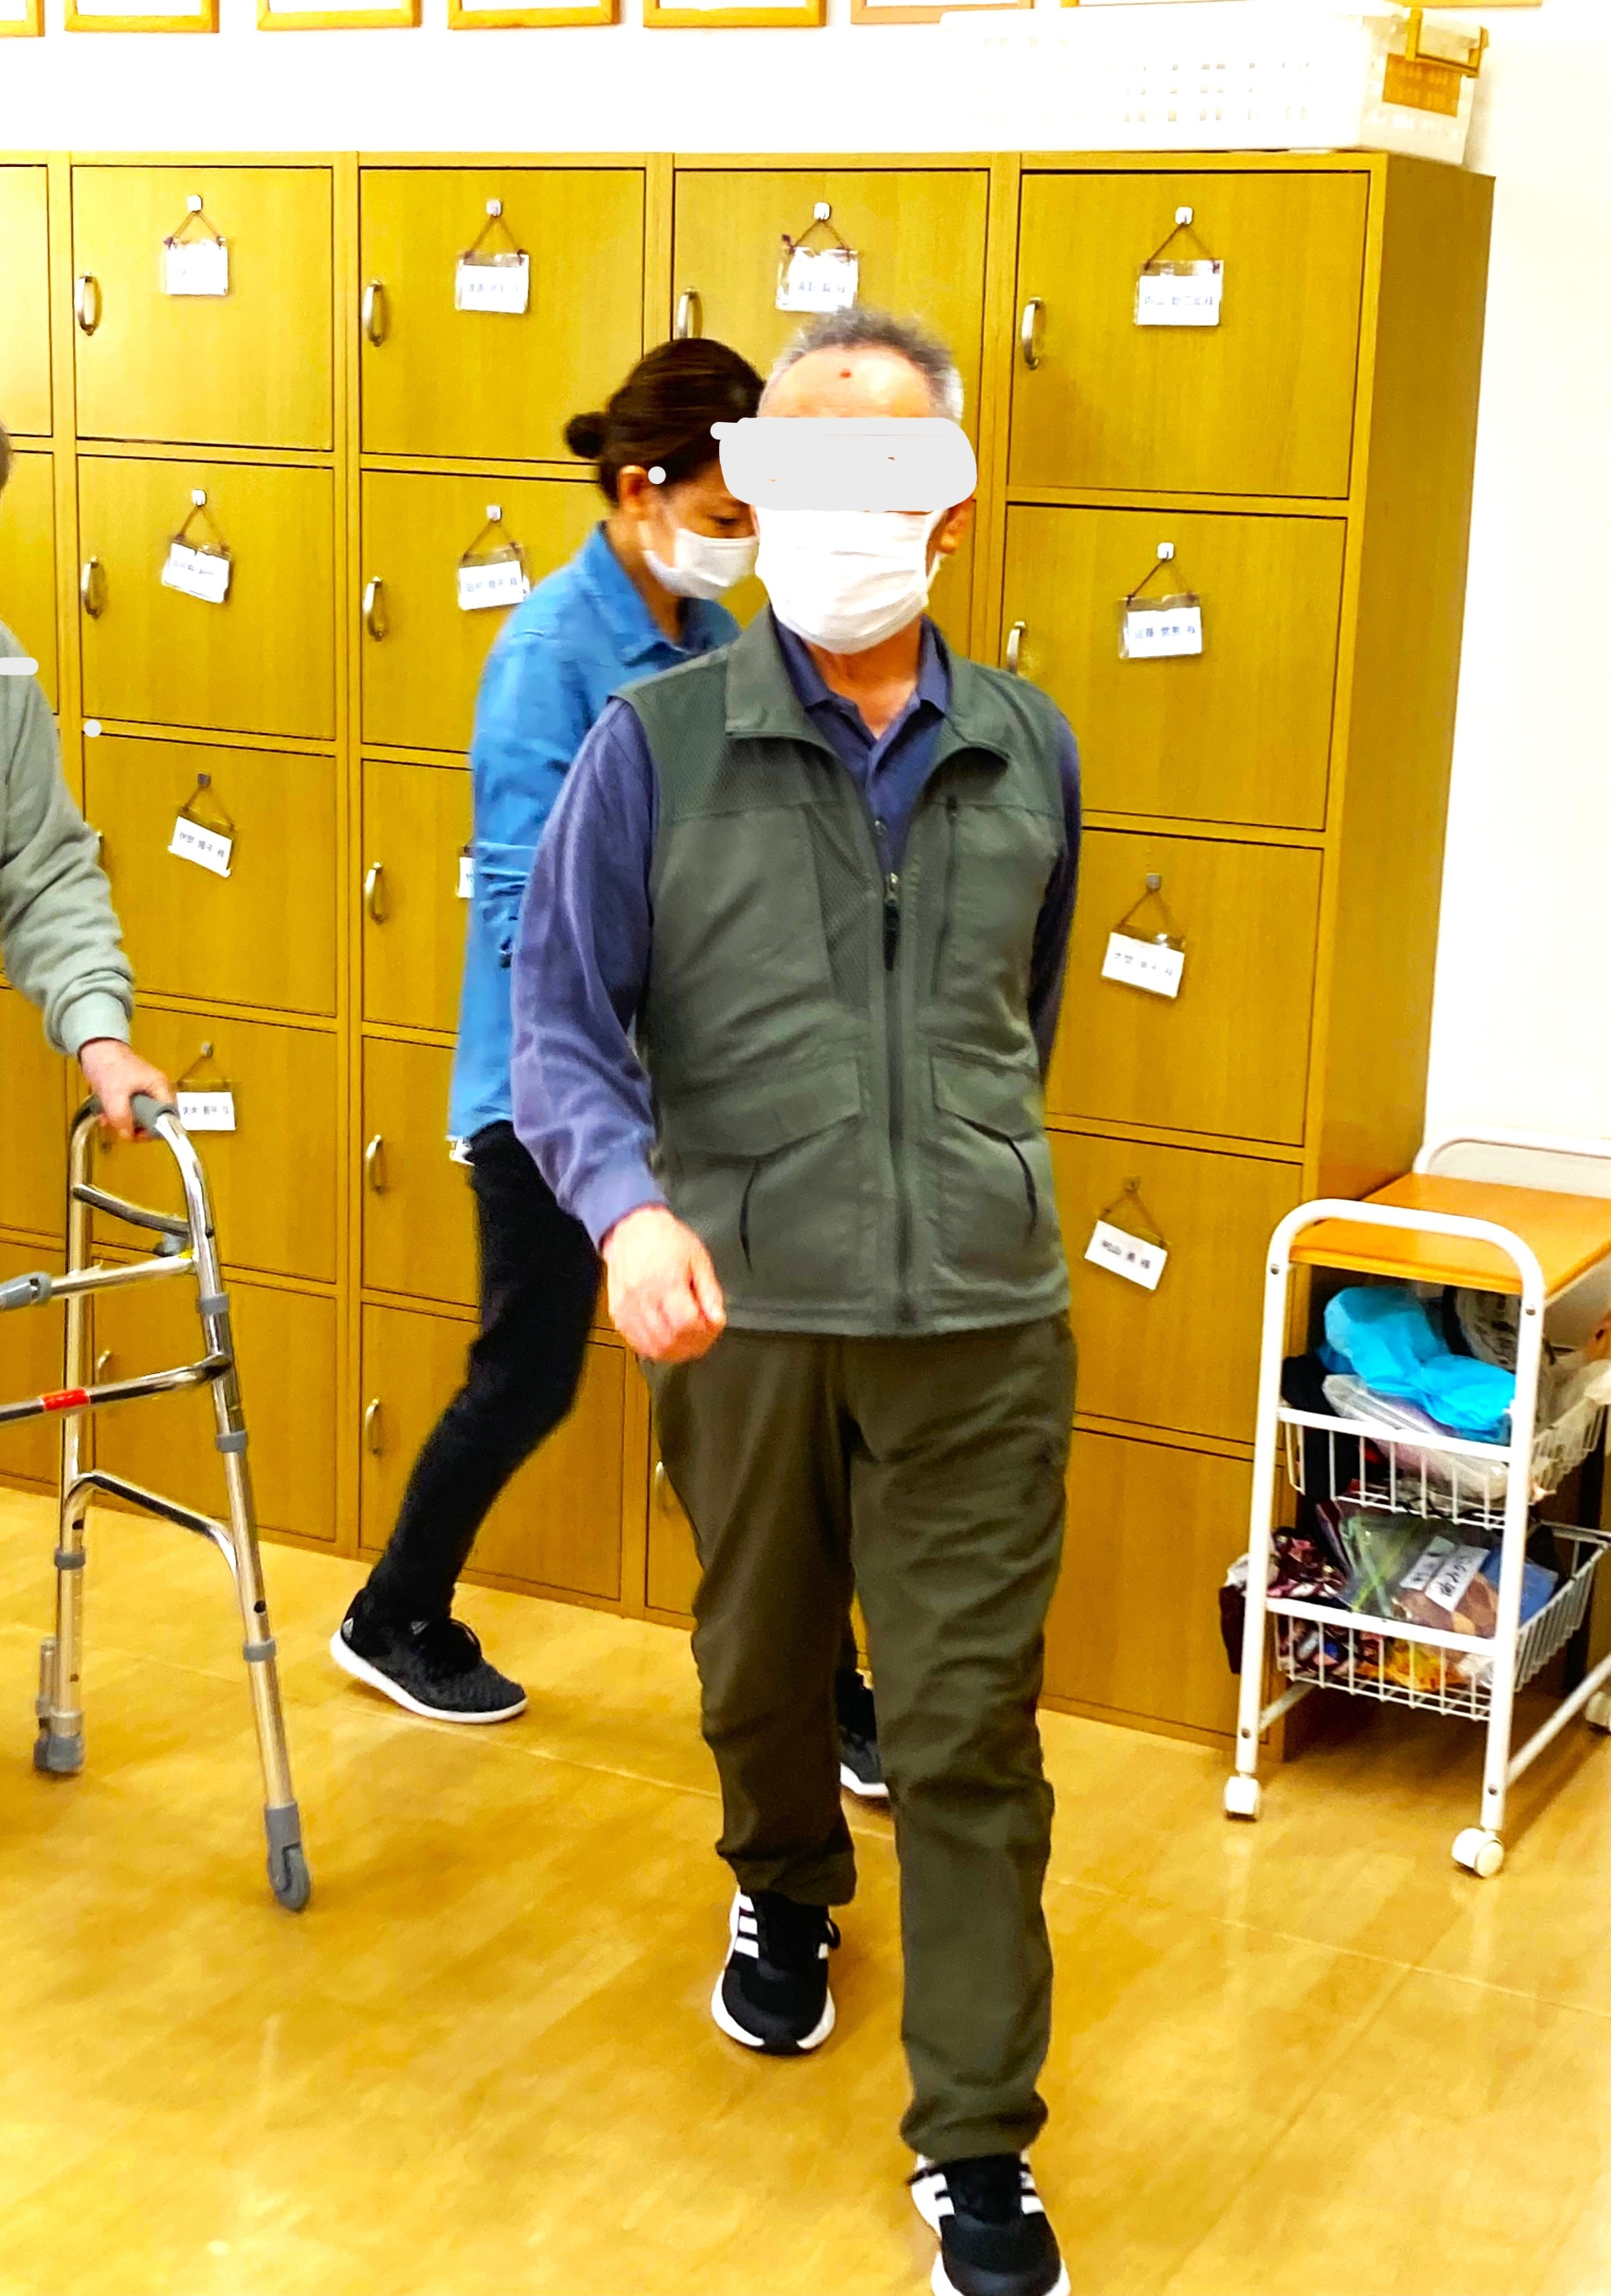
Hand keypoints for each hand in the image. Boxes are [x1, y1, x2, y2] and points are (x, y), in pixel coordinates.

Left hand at [78, 1039, 173, 1142]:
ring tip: (111, 1120)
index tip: (141, 1134)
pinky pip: (130, 1112)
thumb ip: (121, 1117)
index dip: (156, 1128)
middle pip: (154, 1120)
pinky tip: (107, 1114)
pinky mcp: (132, 1094)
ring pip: (140, 1118)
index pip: (169, 1115)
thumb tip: (127, 1135)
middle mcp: (155, 1090)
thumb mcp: (114, 1094)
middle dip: (135, 1127)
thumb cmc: (108, 1062)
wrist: (94, 1049)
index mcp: (159, 1086)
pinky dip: (118, 1116)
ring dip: (123, 1123)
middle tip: (123, 1128)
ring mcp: (143, 1092)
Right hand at [602, 1204, 725, 1363]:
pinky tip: (667, 1339)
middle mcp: (644, 1298)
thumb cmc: (665, 1239)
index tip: (713, 1326)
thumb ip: (710, 1292)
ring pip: (653, 1348)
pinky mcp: (618, 1315)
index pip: (686, 1324)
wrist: (631, 1228)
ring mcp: (628, 1309)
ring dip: (675, 1351)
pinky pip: (637, 1343)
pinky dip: (655, 1348)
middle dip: (692, 1345)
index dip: (704, 1332)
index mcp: (666, 1282)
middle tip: (704, 1336)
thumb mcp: (698, 1259)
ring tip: (688, 1340)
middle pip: (670, 1341)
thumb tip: (717, 1319)